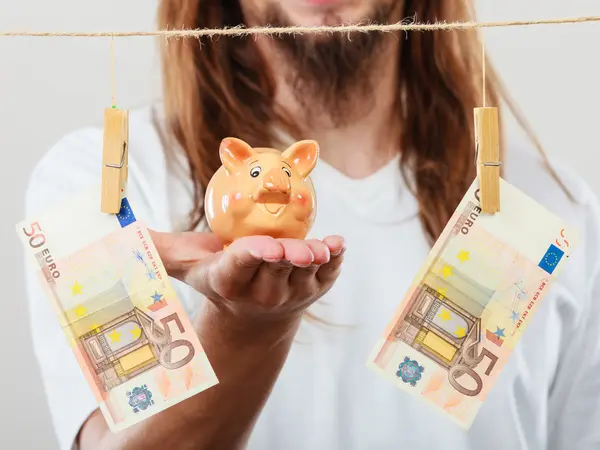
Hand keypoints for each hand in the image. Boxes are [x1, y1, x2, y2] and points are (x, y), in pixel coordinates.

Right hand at [151, 231, 344, 324]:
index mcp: (231, 281)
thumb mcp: (188, 264)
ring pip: (306, 273)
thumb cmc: (220, 278)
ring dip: (316, 261)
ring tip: (322, 247)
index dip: (253, 256)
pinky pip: (329, 272)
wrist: (257, 311)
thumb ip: (157, 248)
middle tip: (299, 250)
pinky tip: (338, 244)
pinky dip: (336, 259)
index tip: (265, 249)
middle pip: (276, 271)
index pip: (241, 266)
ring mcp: (293, 292)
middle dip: (287, 259)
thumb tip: (114, 233)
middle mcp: (263, 292)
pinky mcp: (317, 286)